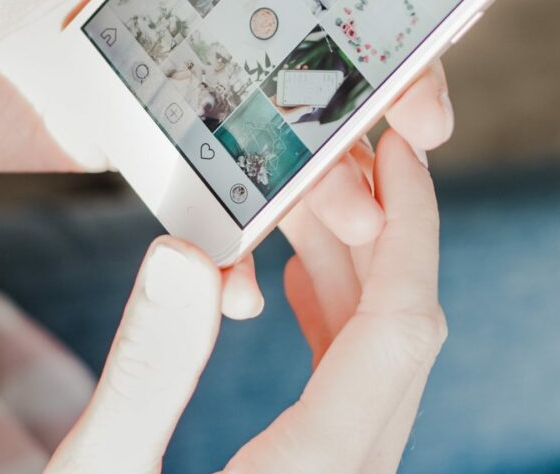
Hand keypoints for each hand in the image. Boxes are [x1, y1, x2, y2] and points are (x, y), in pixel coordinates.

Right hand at [45, 131, 443, 472]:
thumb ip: (145, 373)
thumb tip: (188, 254)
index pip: (400, 328)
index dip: (414, 231)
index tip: (399, 157)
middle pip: (401, 340)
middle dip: (376, 238)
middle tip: (326, 165)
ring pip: (381, 370)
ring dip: (349, 281)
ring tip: (293, 214)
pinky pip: (354, 401)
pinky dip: (334, 332)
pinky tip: (291, 291)